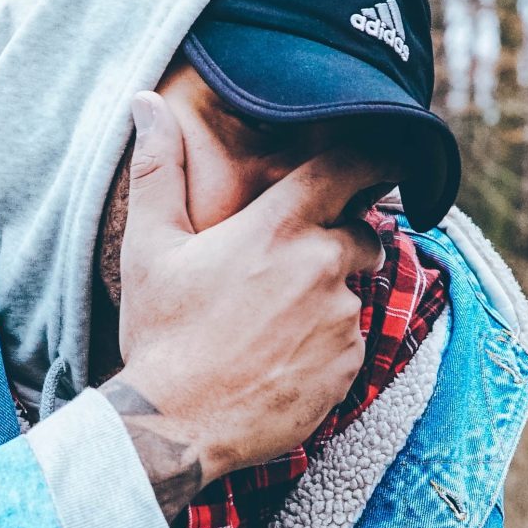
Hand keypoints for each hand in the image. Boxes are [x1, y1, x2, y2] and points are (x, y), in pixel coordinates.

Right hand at [100, 91, 389, 521]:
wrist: (174, 425)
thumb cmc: (161, 332)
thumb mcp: (150, 246)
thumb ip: (157, 168)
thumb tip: (143, 103)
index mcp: (278, 229)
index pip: (349, 170)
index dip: (373, 157)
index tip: (384, 158)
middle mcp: (322, 269)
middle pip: (360, 235)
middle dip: (338, 240)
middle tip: (285, 265)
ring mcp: (340, 322)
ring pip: (352, 292)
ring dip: (327, 296)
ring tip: (270, 322)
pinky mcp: (347, 369)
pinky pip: (350, 343)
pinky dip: (325, 344)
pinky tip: (279, 358)